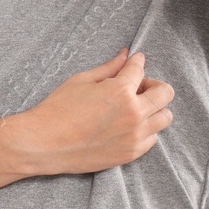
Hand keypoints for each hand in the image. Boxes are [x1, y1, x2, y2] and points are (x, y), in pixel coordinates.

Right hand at [14, 48, 173, 175]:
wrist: (43, 144)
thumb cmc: (57, 110)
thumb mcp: (81, 81)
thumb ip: (108, 68)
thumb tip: (125, 55)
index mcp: (120, 91)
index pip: (140, 69)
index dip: (137, 62)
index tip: (135, 62)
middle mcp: (133, 113)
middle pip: (165, 93)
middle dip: (153, 85)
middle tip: (136, 87)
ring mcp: (134, 136)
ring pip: (165, 117)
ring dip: (154, 108)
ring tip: (135, 108)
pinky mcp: (130, 154)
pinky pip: (153, 138)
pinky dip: (146, 130)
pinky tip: (128, 126)